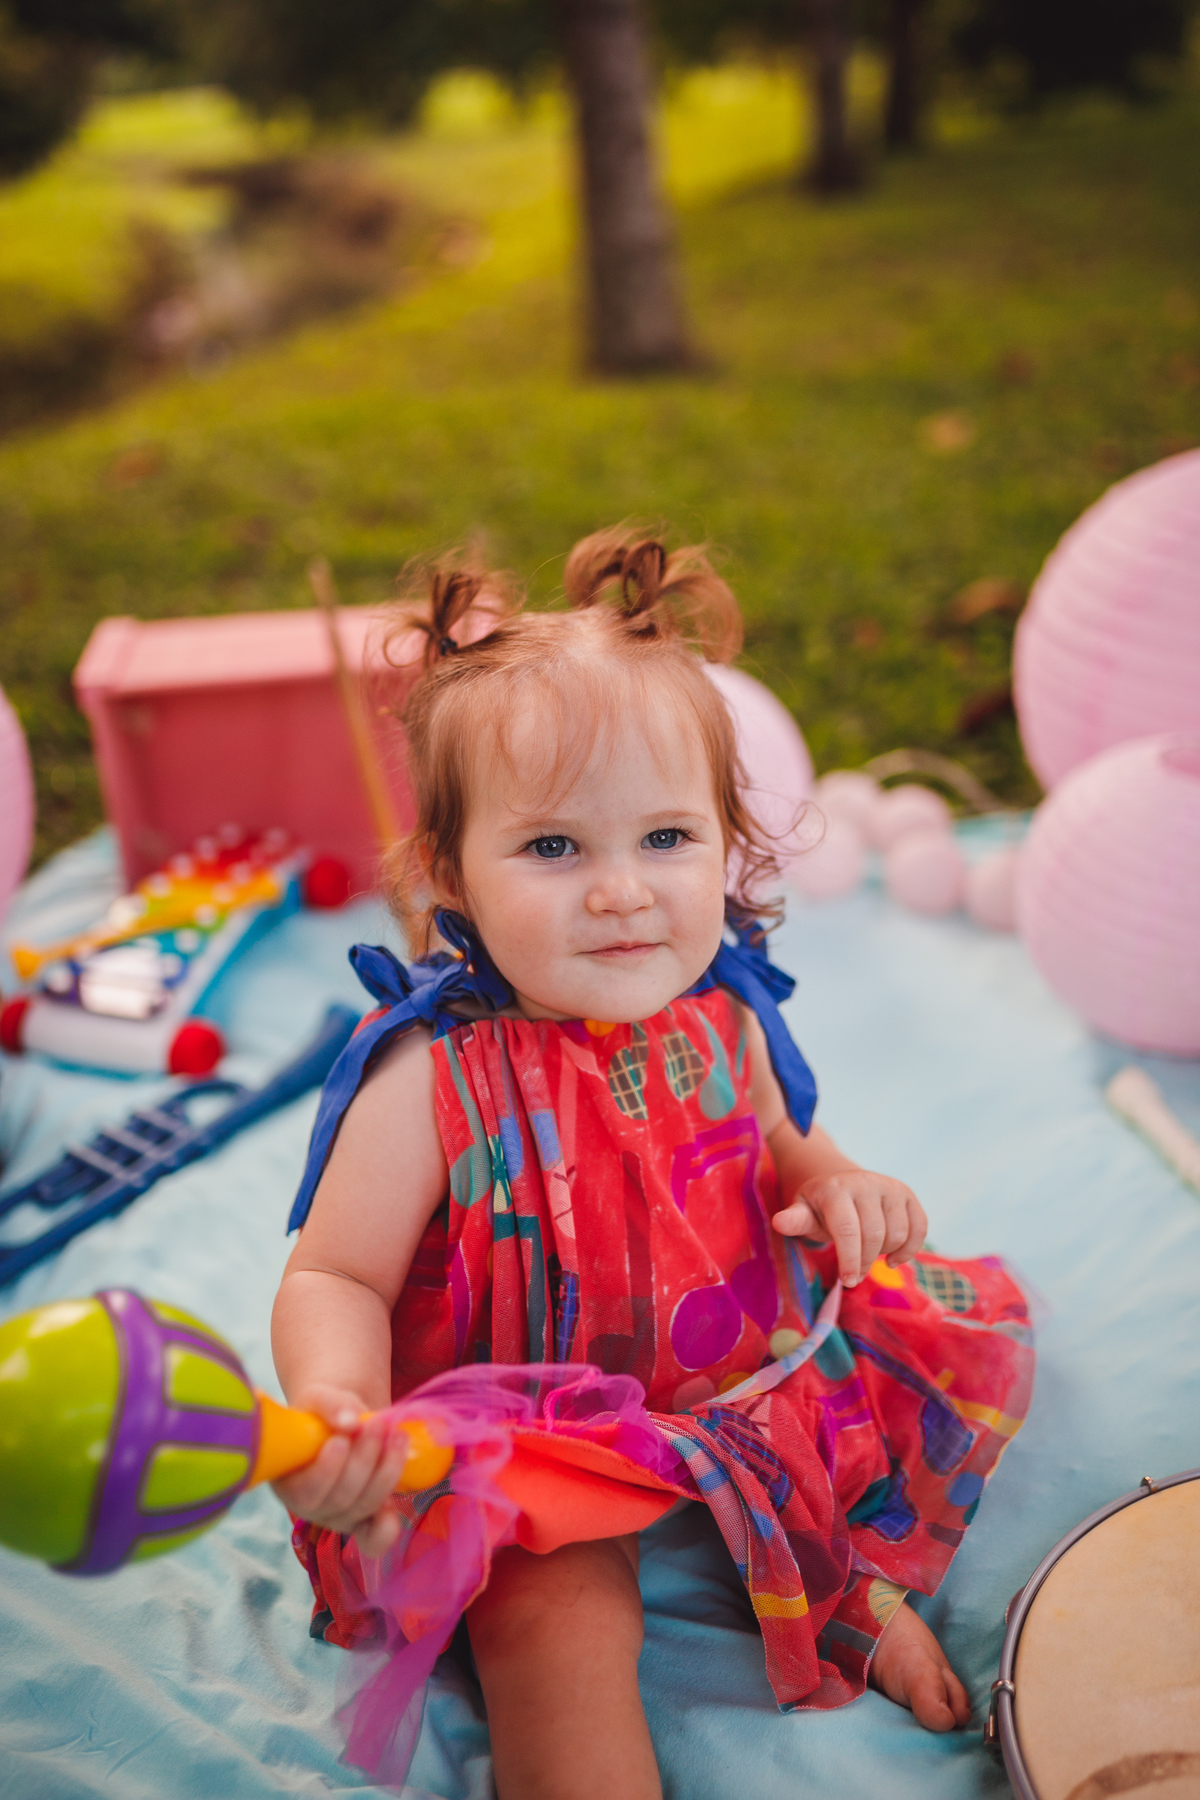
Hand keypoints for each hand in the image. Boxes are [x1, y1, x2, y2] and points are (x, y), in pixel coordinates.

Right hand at [270, 1384, 411, 1556]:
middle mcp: (311, 1508)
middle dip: (364, 1460)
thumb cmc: (320, 1414)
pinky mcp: (364, 1520)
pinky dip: (385, 1528)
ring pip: (364, 1506)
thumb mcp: (318, 1399)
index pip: (306, 1490)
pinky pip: (373, 1538)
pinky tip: (396, 1504)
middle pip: (341, 1498)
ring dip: (386, 1471)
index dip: (326, 1470)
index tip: (341, 1439)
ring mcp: (339, 1517)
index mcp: (288, 1482)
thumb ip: (330, 1405)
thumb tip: (351, 1420)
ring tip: (397, 1436)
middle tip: (377, 1424)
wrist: (341, 1421)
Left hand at [771, 1170, 925, 1287]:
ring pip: (898, 1233)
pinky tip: (892, 1258)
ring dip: (884, 1254)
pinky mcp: (907, 1194)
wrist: (840, 1182)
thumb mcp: (803, 1211)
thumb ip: (795, 1219)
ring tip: (866, 1255)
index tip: (847, 1282)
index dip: (850, 1260)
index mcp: (835, 1189)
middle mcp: (865, 1182)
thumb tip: (780, 1222)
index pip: (847, 1229)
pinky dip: (909, 1249)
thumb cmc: (819, 1206)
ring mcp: (889, 1187)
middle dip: (864, 1262)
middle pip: (874, 1235)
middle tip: (853, 1274)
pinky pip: (919, 1228)